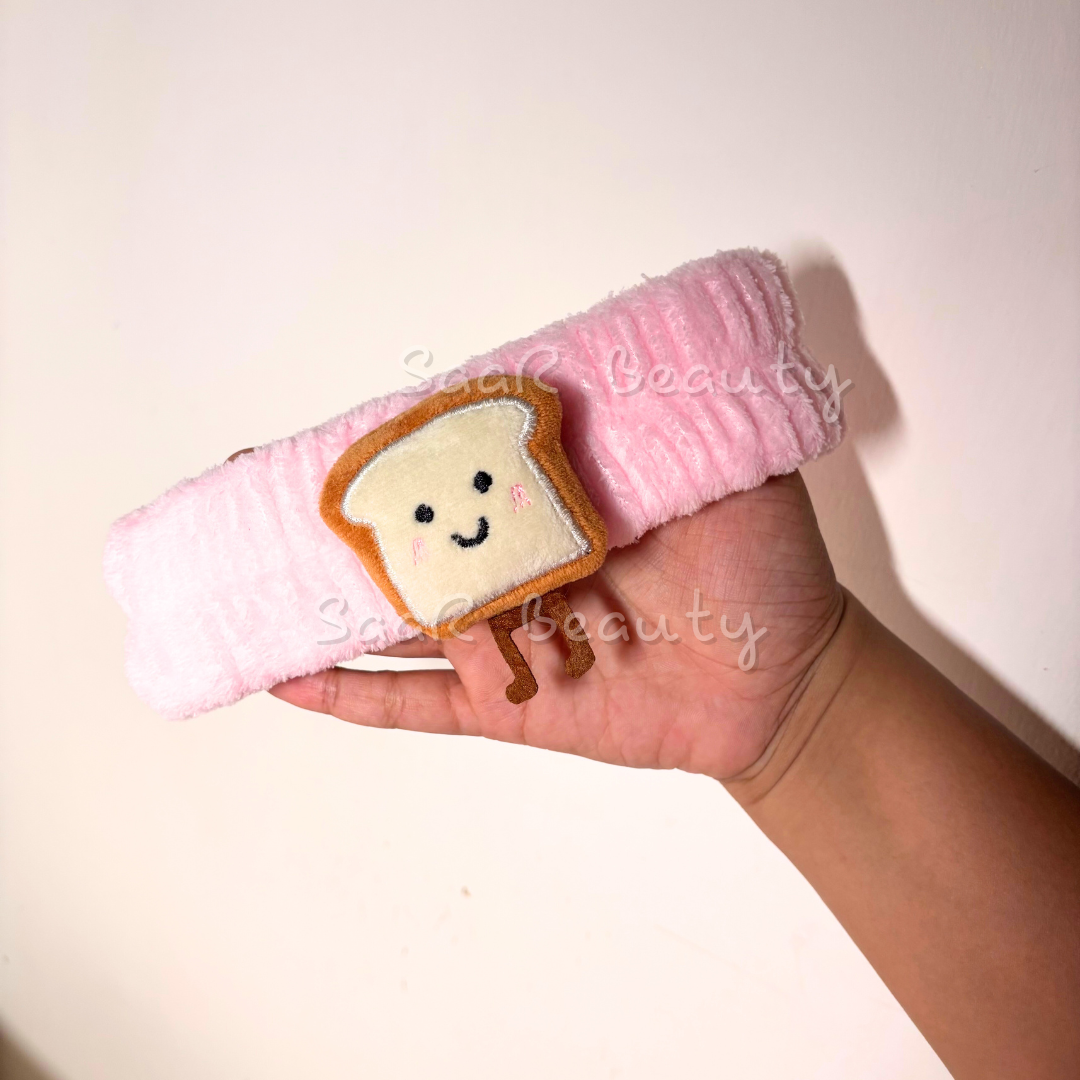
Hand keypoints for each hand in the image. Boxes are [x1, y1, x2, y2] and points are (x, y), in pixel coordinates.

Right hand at [270, 472, 843, 780]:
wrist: (788, 683)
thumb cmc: (768, 572)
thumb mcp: (733, 476)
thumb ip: (674, 429)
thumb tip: (618, 368)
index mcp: (556, 511)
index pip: (463, 472)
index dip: (400, 452)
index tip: (336, 433)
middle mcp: (518, 569)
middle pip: (412, 543)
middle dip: (340, 518)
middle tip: (255, 491)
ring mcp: (505, 640)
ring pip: (397, 622)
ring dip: (321, 604)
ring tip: (243, 580)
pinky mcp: (508, 706)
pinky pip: (418, 706)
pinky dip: (354, 696)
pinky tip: (287, 680)